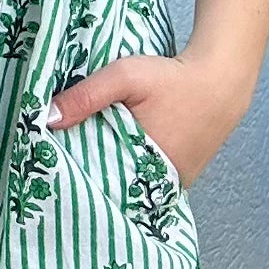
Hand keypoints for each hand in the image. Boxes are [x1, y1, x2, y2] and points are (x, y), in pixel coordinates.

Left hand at [44, 46, 252, 190]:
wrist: (222, 79)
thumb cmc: (173, 79)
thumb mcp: (125, 77)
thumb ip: (85, 96)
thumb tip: (47, 118)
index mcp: (146, 167)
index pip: (102, 189)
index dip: (78, 182)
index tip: (54, 176)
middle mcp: (162, 184)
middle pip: (117, 191)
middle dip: (93, 182)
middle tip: (63, 172)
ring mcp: (175, 182)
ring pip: (134, 187)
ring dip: (114, 177)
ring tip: (85, 166)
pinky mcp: (182, 175)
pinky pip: (150, 181)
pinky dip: (133, 171)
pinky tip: (116, 158)